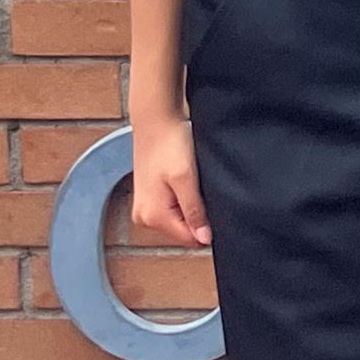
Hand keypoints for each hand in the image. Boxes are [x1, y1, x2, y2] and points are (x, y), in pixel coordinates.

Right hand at [130, 110, 210, 247]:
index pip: (189, 239)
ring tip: (192, 183)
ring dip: (191, 206)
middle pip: (183, 230)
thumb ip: (194, 211)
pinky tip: (186, 182)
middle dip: (198, 215)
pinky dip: (183, 199)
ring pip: (179, 219)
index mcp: (152, 216)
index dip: (207, 228)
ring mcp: (144, 208)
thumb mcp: (186, 178)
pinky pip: (173, 208)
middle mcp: (144, 217)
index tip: (216, 209)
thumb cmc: (169, 144)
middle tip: (203, 189)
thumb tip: (204, 239)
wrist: (156, 121)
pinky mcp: (149, 198)